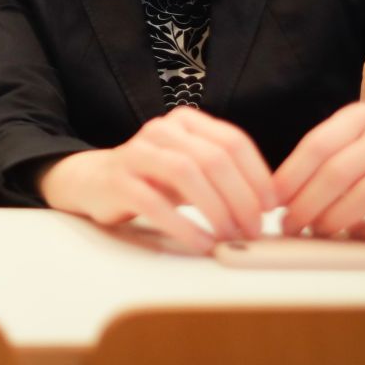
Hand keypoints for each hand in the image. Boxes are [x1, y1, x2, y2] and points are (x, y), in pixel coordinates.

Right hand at [36, 106, 275, 253]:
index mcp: (186, 122)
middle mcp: (163, 130)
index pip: (232, 141)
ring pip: (186, 173)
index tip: (271, 206)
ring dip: (216, 209)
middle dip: (241, 197)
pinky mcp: (118, 181)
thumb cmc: (152, 179)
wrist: (93, 181)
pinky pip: (155, 202)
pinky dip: (183, 225)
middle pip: (213, 158)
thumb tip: (268, 204)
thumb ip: (223, 177)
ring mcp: (137, 152)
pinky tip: (201, 243)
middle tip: (254, 229)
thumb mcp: (191, 169)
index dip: (258, 174)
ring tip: (230, 237)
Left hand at [273, 103, 364, 241]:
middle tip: (291, 226)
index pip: (317, 145)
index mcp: (360, 116)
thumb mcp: (353, 146)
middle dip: (308, 203)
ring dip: (338, 219)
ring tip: (321, 232)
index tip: (273, 202)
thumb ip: (320, 164)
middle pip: (339, 170)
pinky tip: (360, 235)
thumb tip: (277, 197)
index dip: (291, 177)